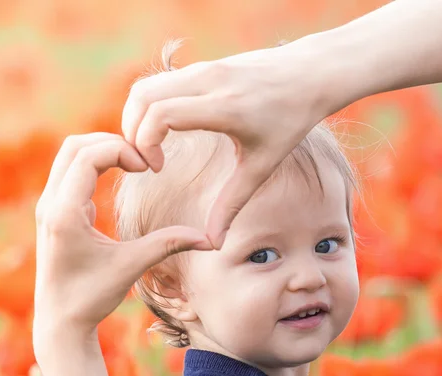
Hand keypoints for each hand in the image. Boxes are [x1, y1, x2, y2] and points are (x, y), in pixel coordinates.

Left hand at [33, 133, 211, 359]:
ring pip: (69, 156)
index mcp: (64, 214)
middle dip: (111, 143)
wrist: (60, 321)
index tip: (147, 167)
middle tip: (142, 159)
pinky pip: (69, 172)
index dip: (121, 150)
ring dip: (101, 152)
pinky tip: (117, 180)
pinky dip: (93, 165)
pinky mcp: (52, 213)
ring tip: (133, 164)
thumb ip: (167, 244)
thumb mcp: (131, 267)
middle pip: (75, 146)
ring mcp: (47, 207)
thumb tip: (209, 240)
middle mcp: (49, 204)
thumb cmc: (91, 297)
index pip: (88, 155)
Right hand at [121, 39, 329, 248]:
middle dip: (131, 133)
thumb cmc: (289, 122)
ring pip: (144, 87)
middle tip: (145, 162)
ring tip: (149, 150)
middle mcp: (208, 80)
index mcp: (224, 107)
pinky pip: (158, 83)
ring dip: (135, 120)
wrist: (309, 73)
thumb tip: (213, 244)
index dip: (146, 143)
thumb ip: (231, 205)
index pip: (161, 114)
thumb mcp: (261, 167)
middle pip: (142, 97)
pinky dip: (147, 108)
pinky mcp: (200, 65)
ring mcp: (202, 68)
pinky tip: (162, 134)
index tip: (157, 169)